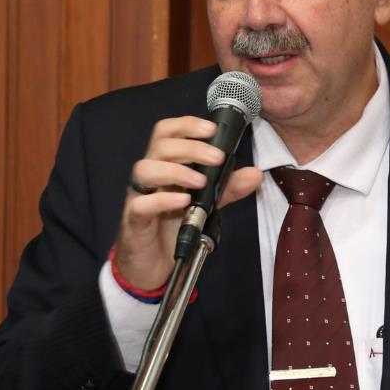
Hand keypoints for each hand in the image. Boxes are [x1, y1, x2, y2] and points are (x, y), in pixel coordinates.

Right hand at [115, 115, 262, 289]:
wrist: (151, 264)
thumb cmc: (173, 226)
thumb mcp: (206, 204)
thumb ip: (228, 188)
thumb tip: (255, 174)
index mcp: (165, 165)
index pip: (167, 132)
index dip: (187, 125)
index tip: (211, 129)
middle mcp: (150, 176)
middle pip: (160, 146)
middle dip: (191, 147)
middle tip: (216, 157)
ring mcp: (139, 196)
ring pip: (145, 169)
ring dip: (176, 170)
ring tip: (200, 180)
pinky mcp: (134, 220)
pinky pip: (141, 204)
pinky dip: (163, 199)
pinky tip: (184, 201)